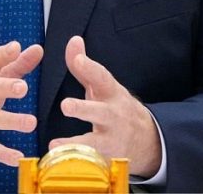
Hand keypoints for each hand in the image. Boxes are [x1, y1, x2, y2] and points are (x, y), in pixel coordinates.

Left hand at [49, 36, 161, 176]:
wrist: (147, 140)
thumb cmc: (116, 107)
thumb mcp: (104, 87)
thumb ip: (85, 67)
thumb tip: (73, 40)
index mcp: (111, 93)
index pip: (102, 77)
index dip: (90, 68)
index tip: (77, 59)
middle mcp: (113, 115)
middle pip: (100, 112)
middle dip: (84, 109)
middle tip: (65, 106)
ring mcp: (111, 138)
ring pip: (95, 142)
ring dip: (76, 143)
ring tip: (55, 144)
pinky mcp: (106, 157)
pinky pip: (90, 161)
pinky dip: (74, 162)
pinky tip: (56, 159)